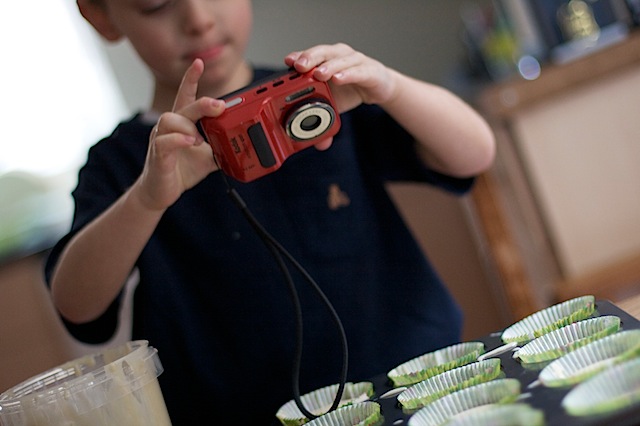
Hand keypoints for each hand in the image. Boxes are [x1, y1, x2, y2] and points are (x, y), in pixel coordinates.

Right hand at [137, 59, 225, 210]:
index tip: (199, 62)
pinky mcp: (158, 155)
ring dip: (189, 125)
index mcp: (182, 125)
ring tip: (200, 139)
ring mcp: (161, 140)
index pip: (185, 96)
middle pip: (183, 106)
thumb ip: (220, 146)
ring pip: (170, 119)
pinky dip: (179, 140)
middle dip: (202, 103)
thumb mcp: (207, 157)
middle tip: (219, 107)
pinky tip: (190, 143)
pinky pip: (164, 141)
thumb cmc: (181, 170)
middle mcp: (170, 128)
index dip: (191, 78)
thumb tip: (243, 142)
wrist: (160, 192)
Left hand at [284, 43, 397, 113]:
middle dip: (310, 58)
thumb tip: (319, 143)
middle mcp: (338, 56)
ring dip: (328, 66)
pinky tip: (338, 78)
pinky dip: (347, 74)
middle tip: (299, 67)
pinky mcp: (370, 70)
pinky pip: (358, 71)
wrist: (379, 88)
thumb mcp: (334, 104)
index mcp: (325, 61)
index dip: (299, 57)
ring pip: (340, 59)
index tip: (288, 62)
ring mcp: (355, 61)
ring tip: (317, 74)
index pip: (309, 56)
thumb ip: (324, 120)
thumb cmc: (351, 90)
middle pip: (322, 52)